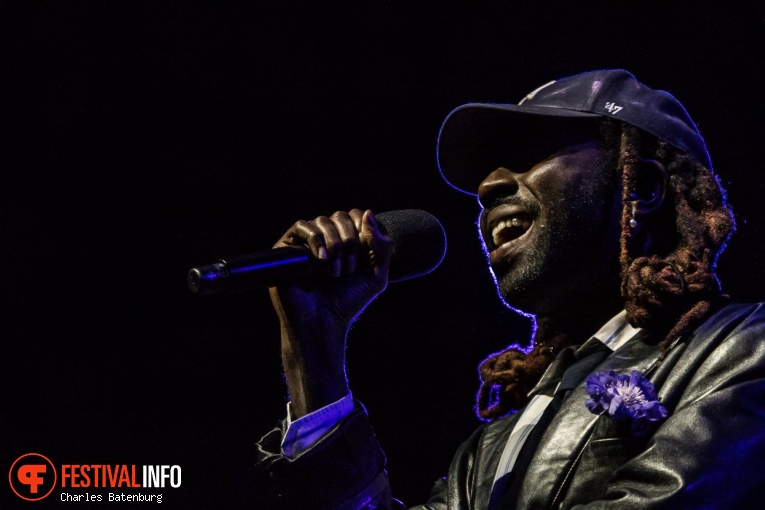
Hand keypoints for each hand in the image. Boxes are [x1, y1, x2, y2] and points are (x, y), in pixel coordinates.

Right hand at [269, 209, 392, 416]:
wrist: (323, 323)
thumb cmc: (348, 302)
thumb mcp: (376, 276)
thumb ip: (381, 245)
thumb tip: (368, 213)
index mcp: (347, 241)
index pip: (357, 216)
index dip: (364, 229)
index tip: (364, 255)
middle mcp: (326, 238)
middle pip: (341, 216)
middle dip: (350, 242)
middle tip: (348, 270)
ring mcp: (306, 242)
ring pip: (323, 220)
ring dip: (335, 246)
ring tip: (334, 273)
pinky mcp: (287, 247)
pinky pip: (301, 226)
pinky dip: (316, 240)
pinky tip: (322, 260)